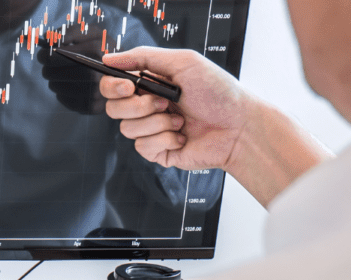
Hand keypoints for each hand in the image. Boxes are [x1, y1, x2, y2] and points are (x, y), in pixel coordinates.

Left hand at [38, 30, 105, 114]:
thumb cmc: (101, 48)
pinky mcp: (92, 107)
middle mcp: (99, 73)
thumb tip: (46, 37)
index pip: (63, 55)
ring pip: (58, 88)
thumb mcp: (90, 33)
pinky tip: (68, 85)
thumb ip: (68, 32)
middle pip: (58, 74)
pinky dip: (61, 92)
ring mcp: (97, 92)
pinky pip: (64, 100)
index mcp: (98, 50)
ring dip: (53, 81)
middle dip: (48, 70)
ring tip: (58, 75)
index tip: (42, 55)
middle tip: (46, 67)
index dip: (49, 56)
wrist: (124, 70)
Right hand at [100, 47, 249, 169]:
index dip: (113, 87)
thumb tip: (111, 59)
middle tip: (164, 102)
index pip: (112, 86)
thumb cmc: (219, 93)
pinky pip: (142, 147)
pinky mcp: (157, 151)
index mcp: (150, 84)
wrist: (239, 127)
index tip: (128, 87)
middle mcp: (147, 107)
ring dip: (157, 123)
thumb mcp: (183, 62)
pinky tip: (182, 135)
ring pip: (127, 129)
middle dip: (138, 106)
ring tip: (180, 119)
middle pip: (113, 109)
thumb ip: (144, 57)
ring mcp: (151, 130)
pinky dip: (164, 139)